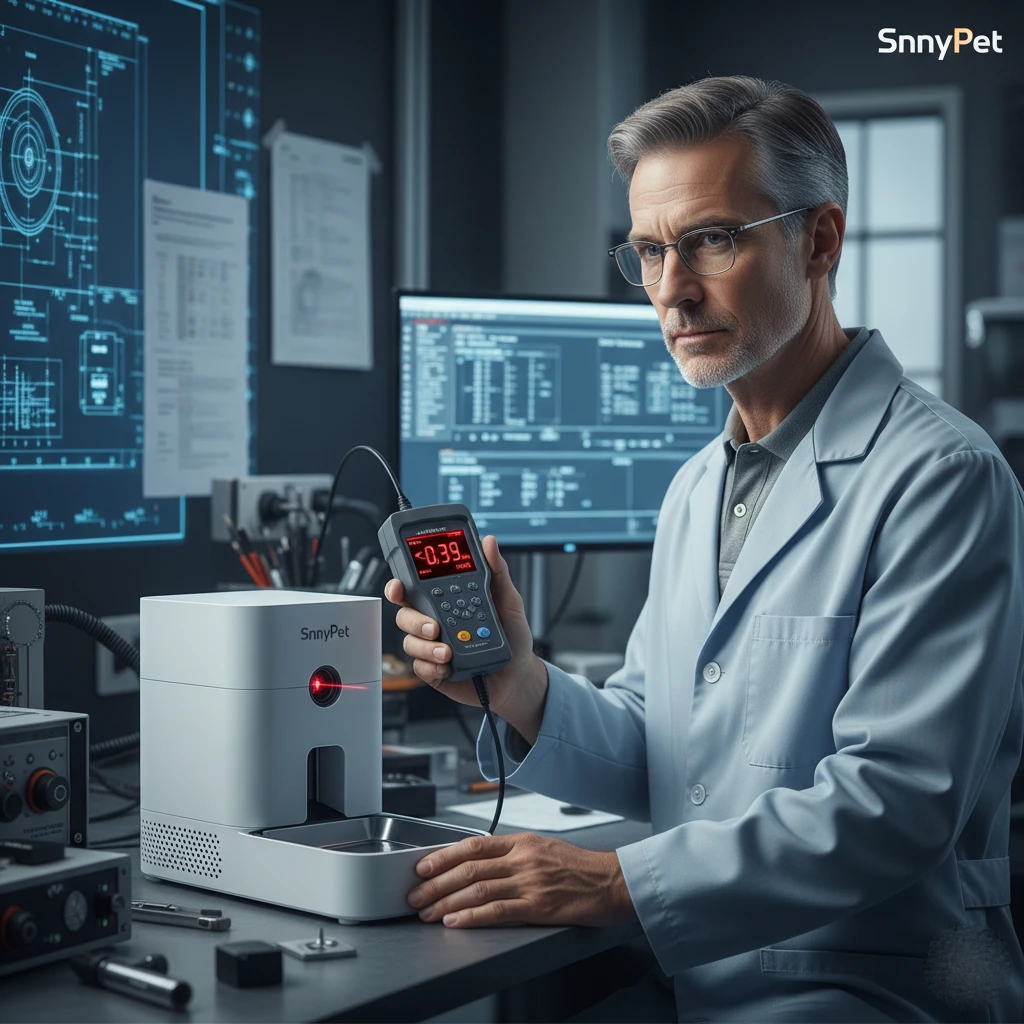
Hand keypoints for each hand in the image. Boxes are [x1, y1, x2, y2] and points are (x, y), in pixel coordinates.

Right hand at [385, 536, 545, 724]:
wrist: (519, 673)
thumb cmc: (512, 635)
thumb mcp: (509, 599)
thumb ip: (497, 571)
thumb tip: (489, 542)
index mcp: (446, 601)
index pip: (414, 589)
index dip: (398, 586)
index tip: (397, 587)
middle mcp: (435, 622)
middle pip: (406, 615)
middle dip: (414, 621)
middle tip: (435, 627)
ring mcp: (433, 646)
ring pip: (410, 642)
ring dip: (426, 647)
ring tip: (447, 651)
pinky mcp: (435, 670)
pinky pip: (421, 668)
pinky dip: (432, 667)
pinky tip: (447, 667)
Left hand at [406, 832, 636, 928]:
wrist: (613, 882)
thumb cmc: (580, 867)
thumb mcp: (543, 848)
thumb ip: (512, 854)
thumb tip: (478, 863)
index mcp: (521, 842)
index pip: (472, 845)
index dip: (442, 856)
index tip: (421, 866)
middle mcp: (522, 859)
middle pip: (468, 869)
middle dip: (435, 883)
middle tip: (414, 894)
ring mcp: (530, 882)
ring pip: (477, 889)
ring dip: (445, 901)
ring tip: (426, 912)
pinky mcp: (538, 906)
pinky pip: (497, 911)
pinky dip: (471, 916)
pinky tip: (454, 921)